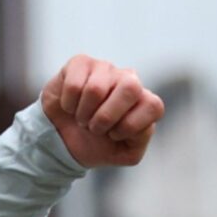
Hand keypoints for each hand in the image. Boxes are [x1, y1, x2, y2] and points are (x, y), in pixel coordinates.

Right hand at [40, 55, 164, 167]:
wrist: (63, 140)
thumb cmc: (97, 144)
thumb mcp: (125, 153)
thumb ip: (140, 139)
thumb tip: (140, 121)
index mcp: (142, 100)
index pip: (154, 106)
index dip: (131, 126)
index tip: (114, 135)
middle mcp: (127, 79)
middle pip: (131, 87)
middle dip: (107, 117)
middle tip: (95, 128)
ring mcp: (105, 68)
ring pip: (96, 89)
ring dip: (84, 114)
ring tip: (82, 118)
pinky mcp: (81, 63)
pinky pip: (74, 85)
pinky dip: (69, 105)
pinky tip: (71, 106)